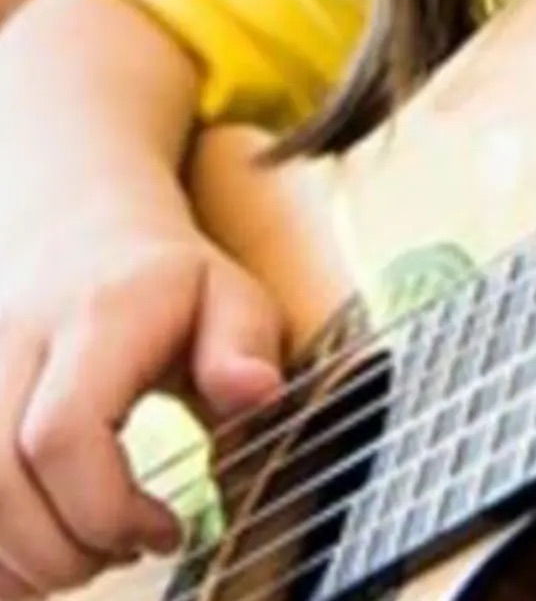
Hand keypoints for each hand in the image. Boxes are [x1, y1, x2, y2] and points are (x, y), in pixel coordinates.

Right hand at [0, 212, 283, 597]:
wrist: (71, 230)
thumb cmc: (167, 283)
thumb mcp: (229, 295)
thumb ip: (245, 343)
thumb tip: (258, 391)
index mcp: (93, 319)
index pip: (62, 433)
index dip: (107, 509)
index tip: (168, 531)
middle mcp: (10, 343)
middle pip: (1, 479)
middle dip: (67, 547)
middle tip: (130, 549)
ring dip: (23, 557)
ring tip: (91, 549)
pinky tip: (41, 551)